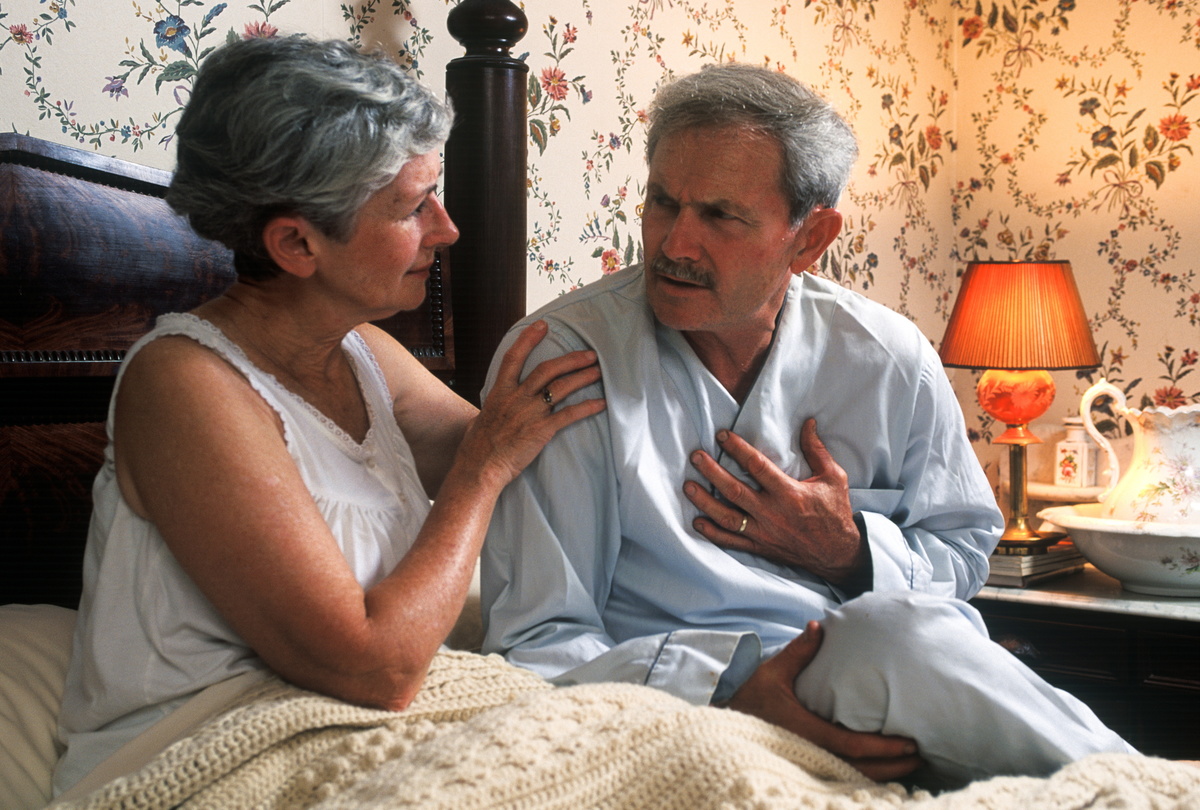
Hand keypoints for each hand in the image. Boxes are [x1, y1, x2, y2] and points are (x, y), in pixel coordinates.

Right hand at [459, 320, 605, 487]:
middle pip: (547, 369)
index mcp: (500, 392)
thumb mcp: (481, 419)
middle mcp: (516, 398)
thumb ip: (493, 408)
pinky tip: (601, 404)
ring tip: (599, 372)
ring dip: (582, 377)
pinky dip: (587, 408)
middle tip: (590, 354)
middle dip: (571, 359)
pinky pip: (569, 415)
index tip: (542, 325)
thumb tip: (491, 408)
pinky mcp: (541, 430)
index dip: (528, 339)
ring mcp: (529, 413)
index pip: (513, 358)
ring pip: (561, 387)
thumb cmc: (478, 447)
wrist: (480, 467)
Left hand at [684, 418, 864, 582]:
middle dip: (712, 472)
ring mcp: (764, 532)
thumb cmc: (835, 513)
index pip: (757, 466)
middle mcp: (773, 513)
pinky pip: (731, 541)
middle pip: (734, 490)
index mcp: (790, 493)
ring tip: (687, 486)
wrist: (838, 554)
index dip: (738, 449)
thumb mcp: (833, 478)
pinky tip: (698, 521)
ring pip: (727, 516)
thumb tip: (808, 423)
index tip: (722, 436)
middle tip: (695, 457)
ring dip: (705, 501)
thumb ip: (816, 450)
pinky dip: (713, 533)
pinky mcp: (760, 547)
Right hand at [726, 622, 921, 781]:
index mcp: (804, 731)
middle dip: (894, 766)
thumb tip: (819, 624)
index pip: (852, 746)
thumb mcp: (773, 672)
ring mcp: (808, 764)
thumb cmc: (751, 697)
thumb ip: (799, 651)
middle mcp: (810, 753)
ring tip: (911, 765)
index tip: (909, 744)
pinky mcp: (808, 767)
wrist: (724, 725)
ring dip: (886, 774)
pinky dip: (868, 777)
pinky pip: (844, 778)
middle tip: (921, 756)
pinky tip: (885, 771)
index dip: (884, 748)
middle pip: (861, 770)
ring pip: (855, 778)